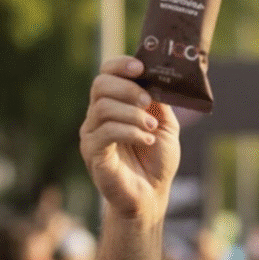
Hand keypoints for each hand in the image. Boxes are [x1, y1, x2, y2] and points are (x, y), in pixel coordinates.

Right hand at [79, 57, 179, 219]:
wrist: (151, 193)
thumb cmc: (157, 159)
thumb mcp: (165, 125)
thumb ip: (159, 102)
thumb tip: (156, 79)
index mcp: (115, 104)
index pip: (107, 73)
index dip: (120, 66)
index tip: (140, 67)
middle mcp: (98, 115)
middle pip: (100, 85)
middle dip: (127, 88)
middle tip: (148, 101)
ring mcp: (93, 133)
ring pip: (103, 107)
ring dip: (132, 114)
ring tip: (151, 128)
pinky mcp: (93, 152)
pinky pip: (106, 132)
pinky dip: (130, 132)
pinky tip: (146, 139)